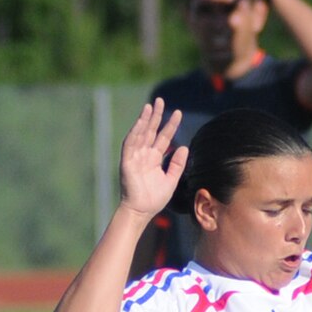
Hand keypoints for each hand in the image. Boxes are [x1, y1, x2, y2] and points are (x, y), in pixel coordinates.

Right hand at [119, 99, 185, 218]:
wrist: (142, 211)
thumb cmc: (155, 198)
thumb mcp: (172, 179)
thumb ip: (178, 164)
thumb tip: (184, 147)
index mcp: (154, 158)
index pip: (163, 137)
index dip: (170, 125)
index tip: (178, 113)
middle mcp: (144, 154)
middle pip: (150, 131)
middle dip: (155, 116)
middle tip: (160, 100)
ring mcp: (135, 157)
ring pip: (140, 134)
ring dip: (144, 119)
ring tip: (150, 106)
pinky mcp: (127, 162)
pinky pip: (130, 144)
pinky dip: (135, 133)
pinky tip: (140, 122)